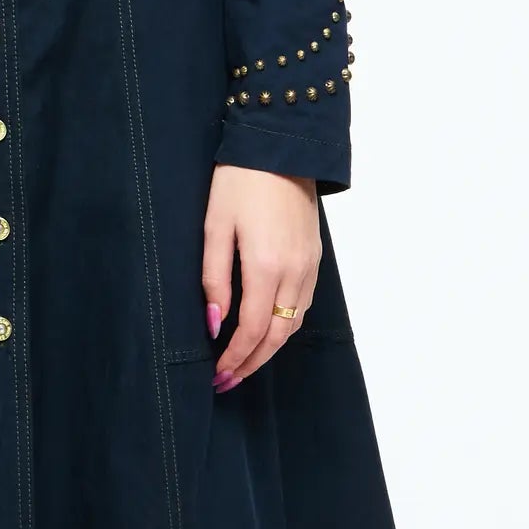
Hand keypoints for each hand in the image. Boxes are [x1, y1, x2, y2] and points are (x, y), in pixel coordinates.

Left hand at [202, 166, 320, 389]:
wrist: (281, 146)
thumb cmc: (238, 181)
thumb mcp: (214, 228)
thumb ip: (213, 279)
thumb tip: (213, 324)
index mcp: (266, 267)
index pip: (251, 331)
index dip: (234, 359)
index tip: (216, 376)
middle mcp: (295, 272)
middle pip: (277, 337)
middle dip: (252, 364)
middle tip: (227, 381)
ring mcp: (309, 265)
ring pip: (293, 323)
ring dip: (269, 348)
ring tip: (243, 362)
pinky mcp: (315, 256)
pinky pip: (303, 304)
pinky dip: (284, 325)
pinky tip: (266, 329)